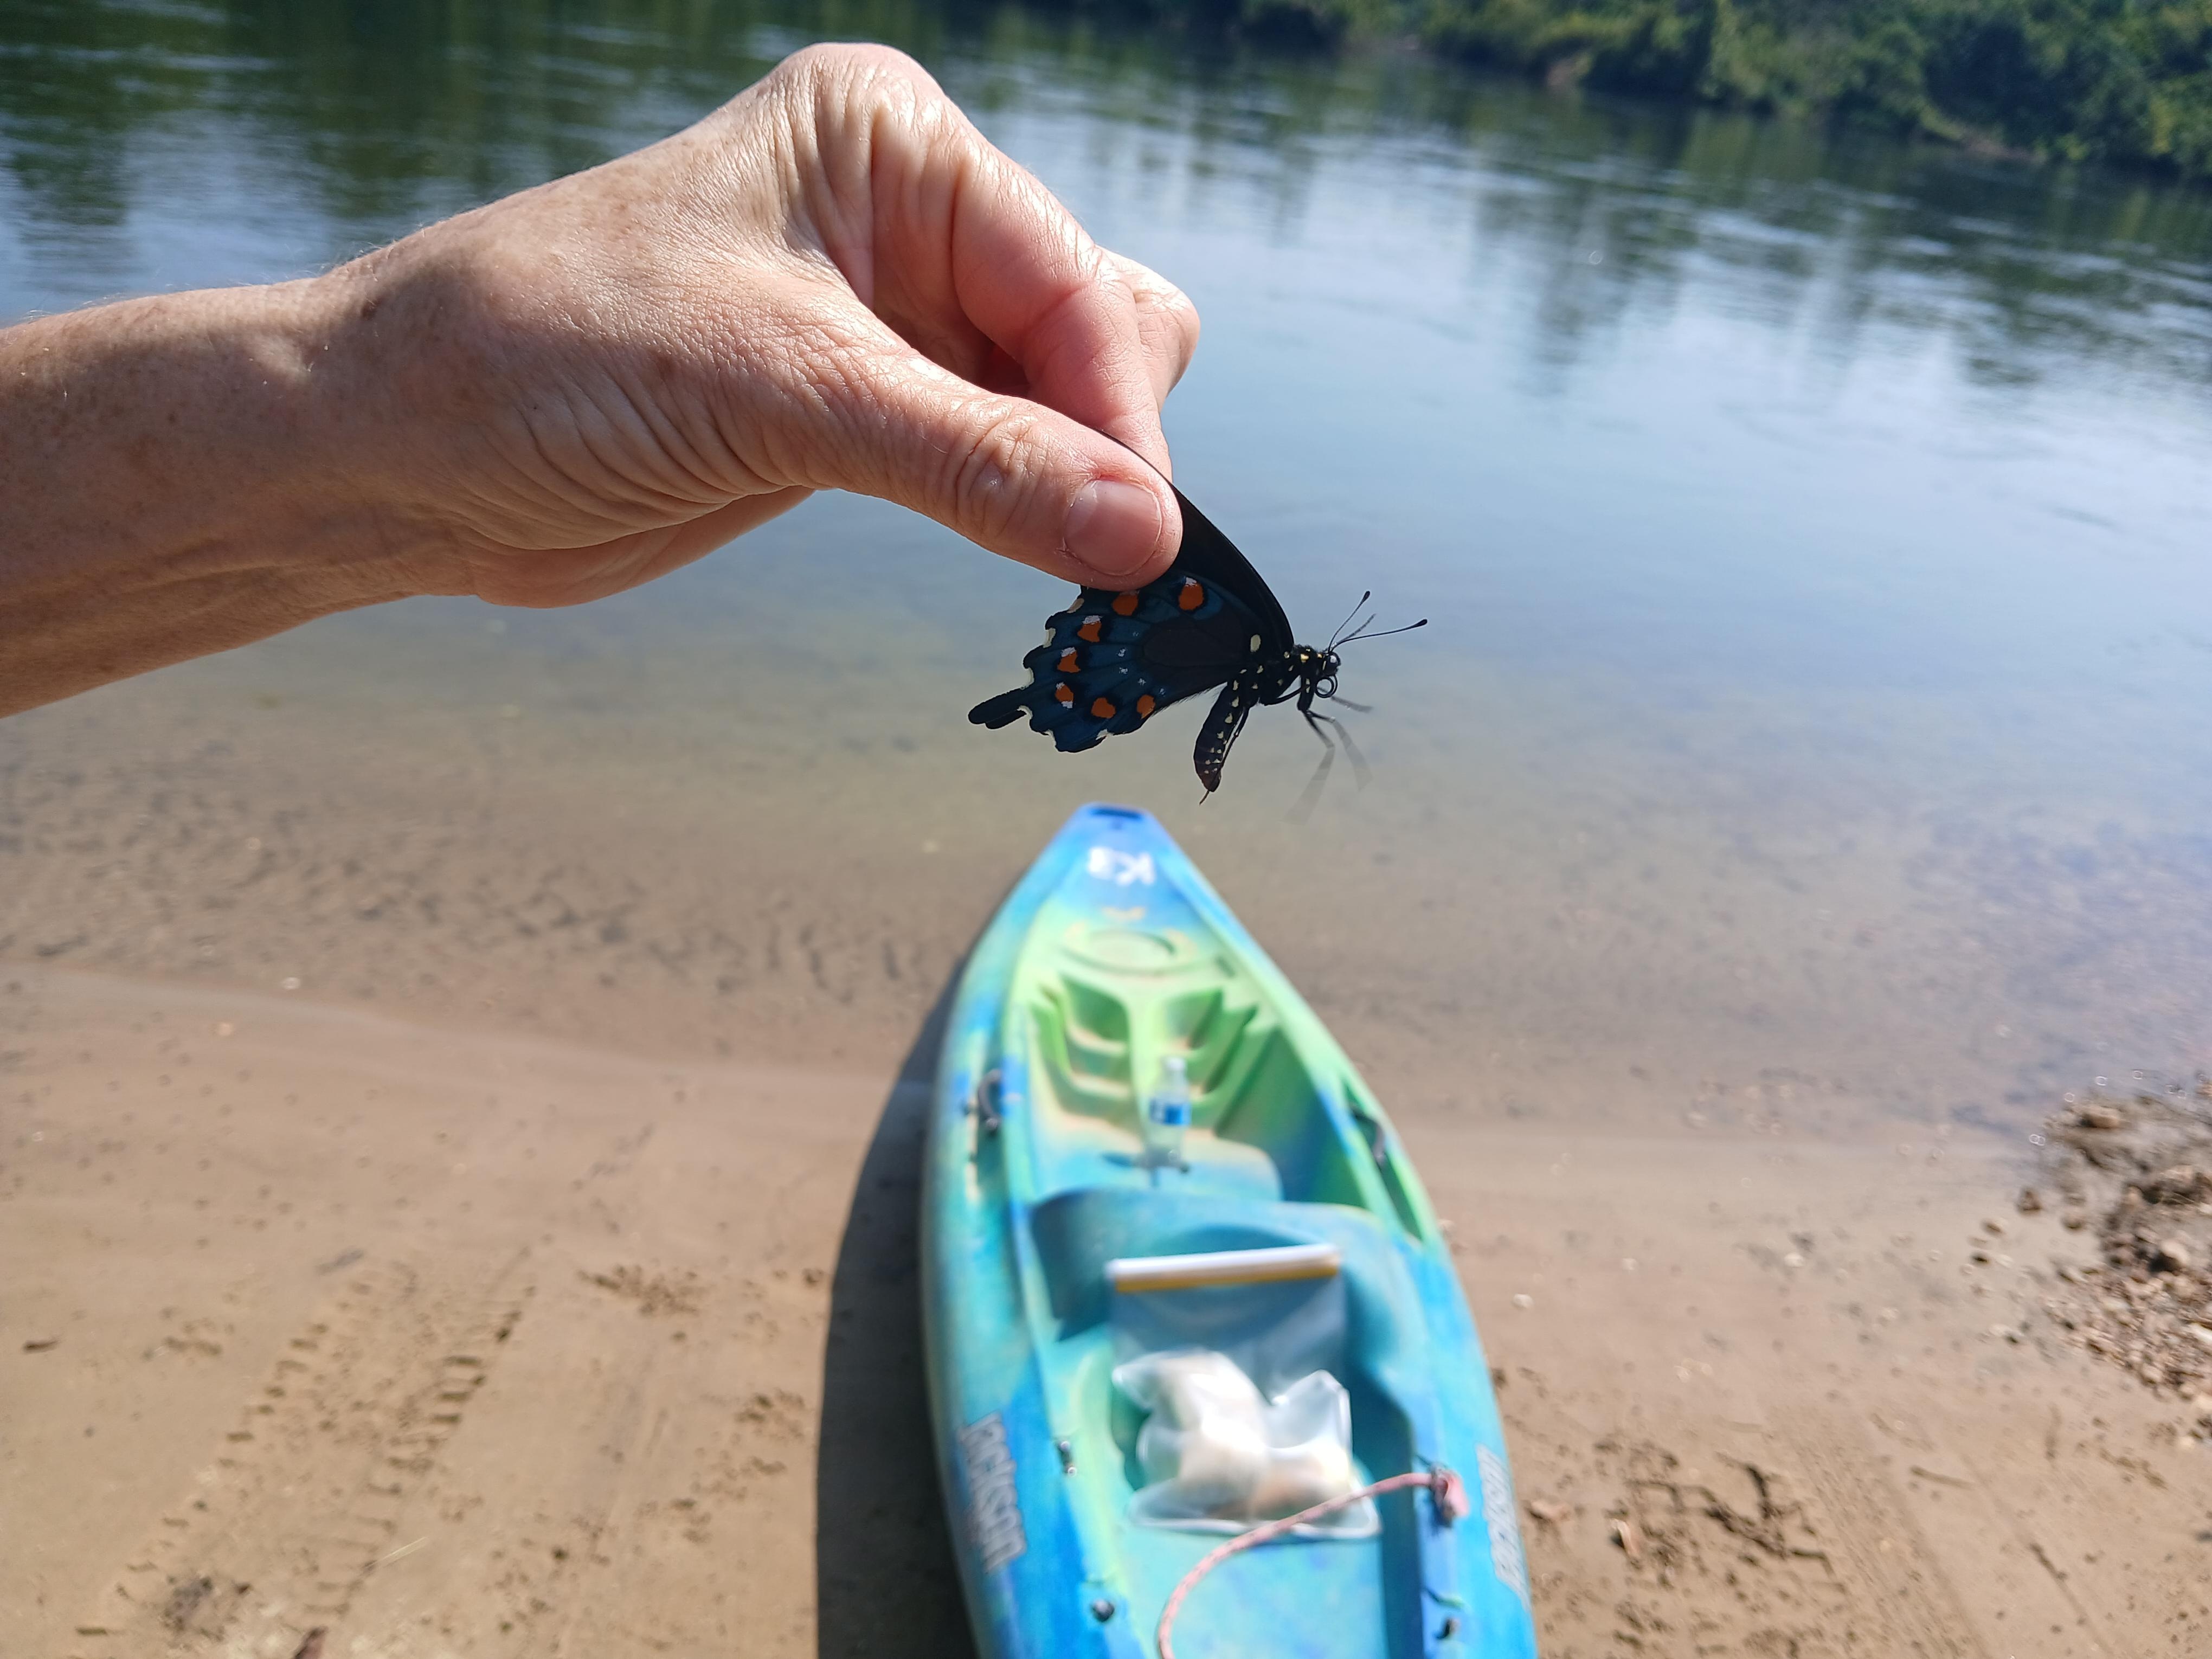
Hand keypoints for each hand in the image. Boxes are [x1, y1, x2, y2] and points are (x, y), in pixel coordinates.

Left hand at [334, 42, 1198, 606]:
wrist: (404, 446)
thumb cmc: (547, 358)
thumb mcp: (776, 392)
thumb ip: (972, 460)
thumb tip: (1145, 534)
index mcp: (889, 144)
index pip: (1072, 282)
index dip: (1112, 414)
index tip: (1135, 538)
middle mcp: (904, 216)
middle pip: (1097, 333)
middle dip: (1104, 444)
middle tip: (1096, 561)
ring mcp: (889, 318)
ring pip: (1061, 405)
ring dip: (1071, 490)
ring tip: (1066, 573)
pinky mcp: (863, 411)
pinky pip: (998, 461)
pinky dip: (1025, 515)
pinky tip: (1024, 557)